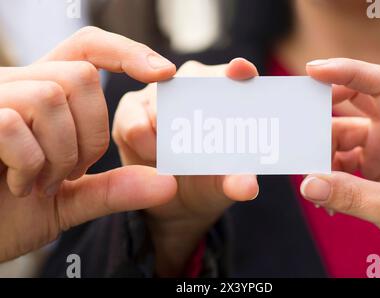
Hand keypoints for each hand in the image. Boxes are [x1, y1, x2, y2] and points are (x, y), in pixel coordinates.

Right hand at [0, 27, 177, 262]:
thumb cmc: (10, 213)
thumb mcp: (71, 200)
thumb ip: (115, 189)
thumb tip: (170, 185)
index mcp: (45, 95)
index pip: (88, 49)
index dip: (126, 52)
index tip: (165, 72)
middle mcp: (18, 85)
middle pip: (82, 76)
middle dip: (92, 134)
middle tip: (72, 172)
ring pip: (51, 97)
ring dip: (59, 154)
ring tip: (42, 182)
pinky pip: (13, 124)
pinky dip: (28, 164)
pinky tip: (19, 185)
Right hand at [113, 58, 259, 275]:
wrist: (167, 196)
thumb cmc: (203, 179)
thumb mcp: (222, 184)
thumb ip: (237, 183)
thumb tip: (248, 187)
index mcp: (226, 96)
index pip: (238, 74)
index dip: (239, 70)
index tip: (241, 71)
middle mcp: (194, 83)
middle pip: (194, 81)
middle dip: (196, 115)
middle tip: (198, 148)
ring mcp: (160, 90)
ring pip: (161, 105)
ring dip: (167, 141)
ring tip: (174, 162)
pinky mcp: (131, 106)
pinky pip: (136, 126)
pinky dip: (146, 148)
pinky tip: (153, 159)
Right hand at [300, 58, 379, 275]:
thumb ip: (351, 196)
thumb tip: (307, 184)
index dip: (347, 71)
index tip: (313, 70)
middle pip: (358, 99)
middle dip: (326, 106)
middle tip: (299, 119)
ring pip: (342, 133)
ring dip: (323, 154)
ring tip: (316, 181)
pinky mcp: (373, 162)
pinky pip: (341, 156)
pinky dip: (328, 172)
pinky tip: (327, 195)